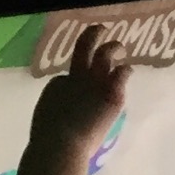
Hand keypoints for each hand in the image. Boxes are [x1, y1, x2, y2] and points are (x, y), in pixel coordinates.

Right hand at [28, 27, 130, 165]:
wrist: (60, 145)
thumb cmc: (51, 141)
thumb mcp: (48, 118)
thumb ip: (58, 109)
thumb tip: (65, 113)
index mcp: (57, 86)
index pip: (68, 77)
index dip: (75, 82)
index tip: (79, 93)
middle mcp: (75, 77)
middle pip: (82, 48)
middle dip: (91, 35)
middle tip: (99, 29)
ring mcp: (94, 82)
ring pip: (106, 53)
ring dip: (114, 47)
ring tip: (120, 47)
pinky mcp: (111, 91)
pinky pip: (122, 72)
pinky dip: (125, 70)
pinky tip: (127, 70)